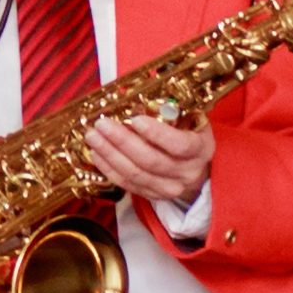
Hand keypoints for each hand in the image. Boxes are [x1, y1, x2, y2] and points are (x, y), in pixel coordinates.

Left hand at [83, 110, 216, 212]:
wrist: (197, 170)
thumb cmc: (189, 136)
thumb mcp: (191, 120)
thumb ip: (170, 111)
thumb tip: (137, 97)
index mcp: (200, 149)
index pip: (179, 145)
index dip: (156, 133)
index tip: (135, 119)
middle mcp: (187, 172)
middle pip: (150, 161)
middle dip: (122, 141)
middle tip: (102, 124)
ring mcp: (169, 188)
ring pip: (135, 174)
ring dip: (110, 154)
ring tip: (93, 136)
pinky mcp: (152, 196)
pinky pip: (126, 184)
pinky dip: (108, 168)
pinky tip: (97, 153)